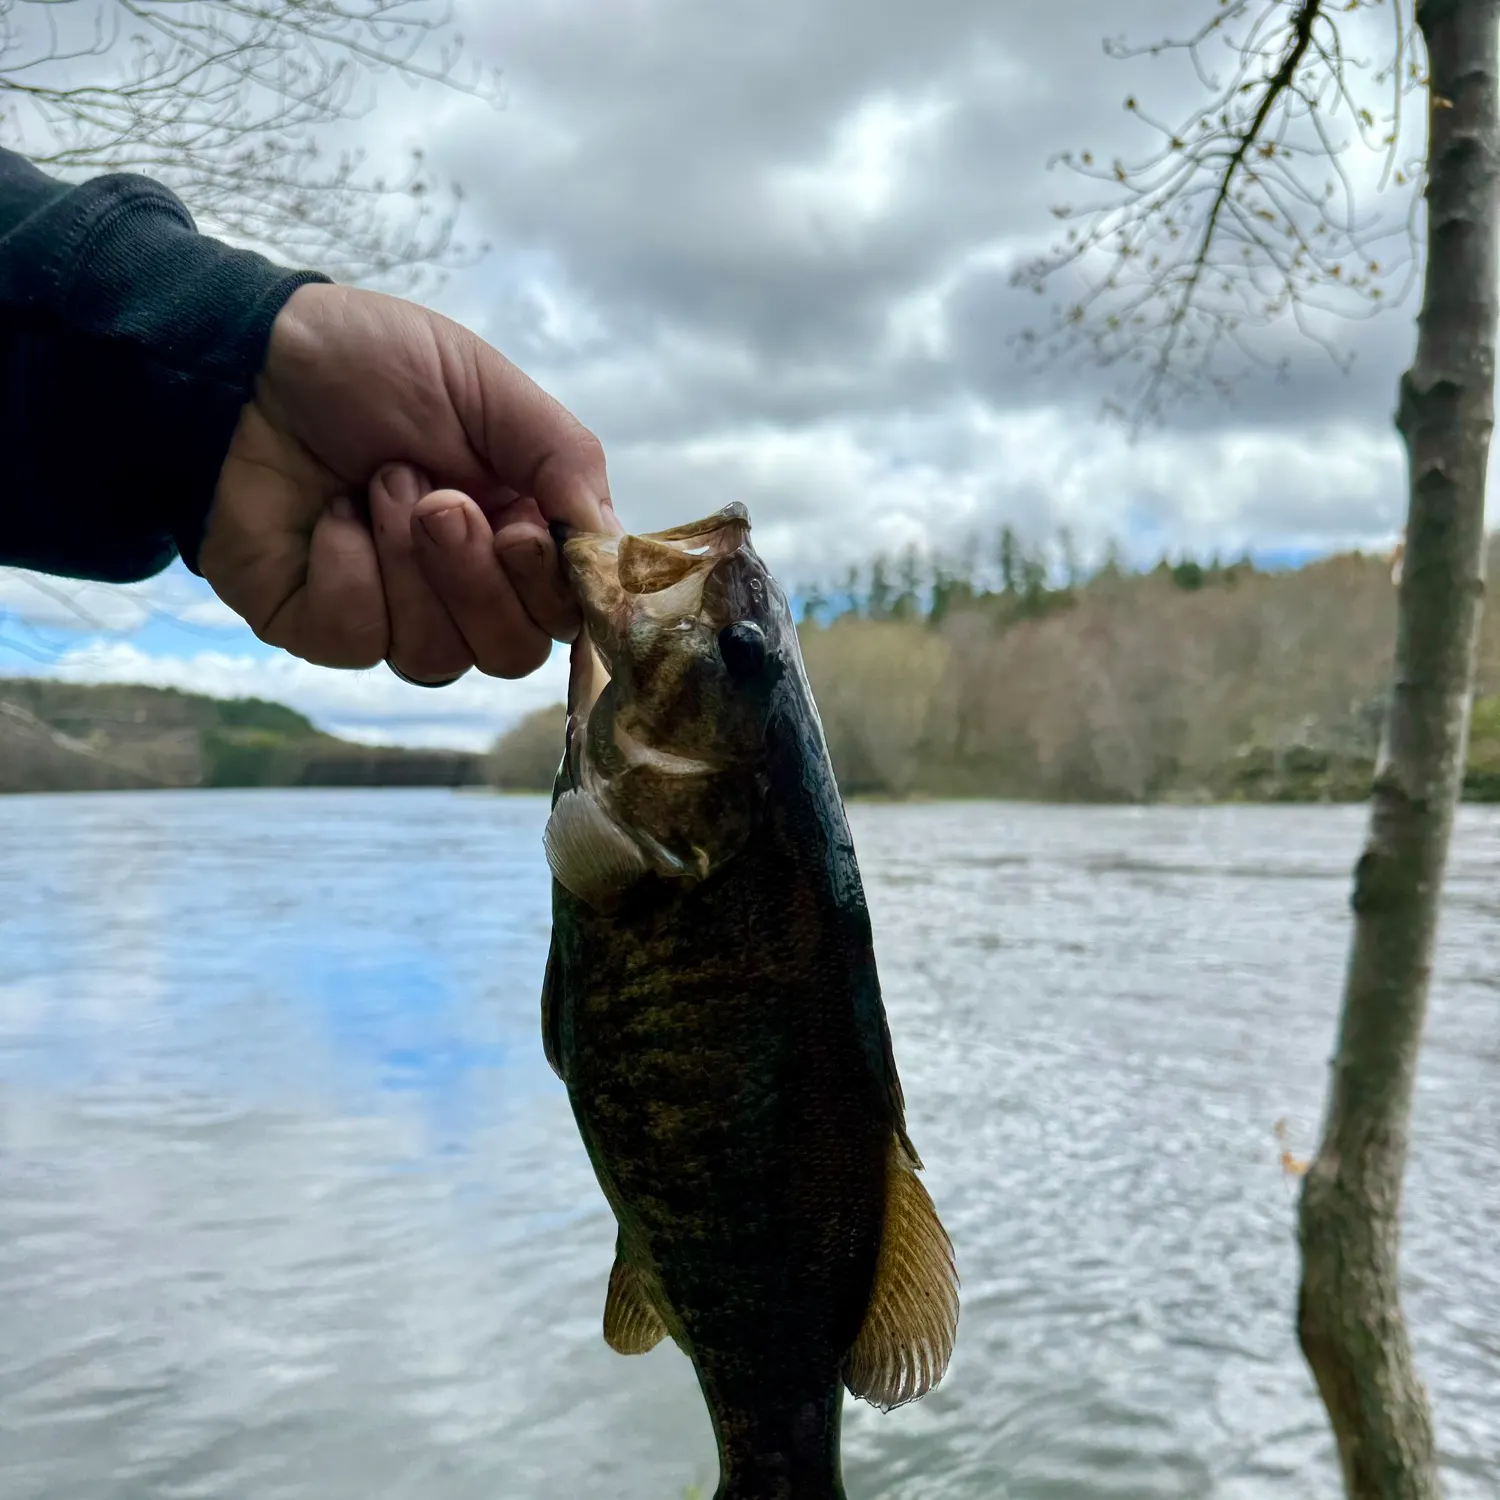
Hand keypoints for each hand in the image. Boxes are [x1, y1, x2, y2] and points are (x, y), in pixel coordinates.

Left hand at [199, 282, 621, 682]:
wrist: (241, 362)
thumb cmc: (368, 365)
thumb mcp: (487, 388)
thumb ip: (564, 460)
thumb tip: (612, 548)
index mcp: (515, 528)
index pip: (567, 610)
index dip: (551, 587)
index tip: (520, 526)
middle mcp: (463, 583)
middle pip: (512, 651)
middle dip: (476, 577)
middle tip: (438, 501)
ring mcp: (392, 612)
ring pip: (439, 653)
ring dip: (409, 561)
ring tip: (376, 484)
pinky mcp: (323, 625)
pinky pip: (362, 638)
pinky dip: (348, 568)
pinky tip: (329, 517)